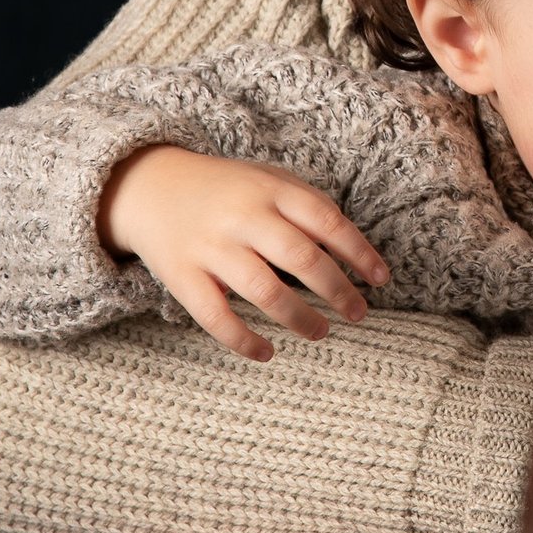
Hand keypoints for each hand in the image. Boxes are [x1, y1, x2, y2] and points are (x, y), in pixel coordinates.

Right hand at [98, 146, 389, 358]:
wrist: (151, 186)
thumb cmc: (227, 189)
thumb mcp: (269, 180)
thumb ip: (309, 206)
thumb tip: (356, 250)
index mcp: (270, 189)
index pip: (326, 220)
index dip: (359, 252)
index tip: (381, 279)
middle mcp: (243, 216)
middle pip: (302, 258)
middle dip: (338, 291)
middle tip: (359, 313)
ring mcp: (211, 247)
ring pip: (265, 291)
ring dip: (300, 318)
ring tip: (322, 332)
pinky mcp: (182, 276)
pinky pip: (217, 317)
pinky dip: (245, 341)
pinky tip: (268, 352)